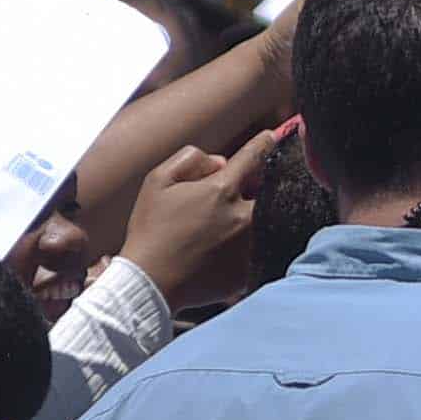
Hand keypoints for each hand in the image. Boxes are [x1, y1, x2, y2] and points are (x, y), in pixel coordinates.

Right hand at [116, 136, 268, 307]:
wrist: (149, 282)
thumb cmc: (149, 229)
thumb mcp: (157, 181)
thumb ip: (191, 160)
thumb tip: (220, 162)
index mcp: (222, 190)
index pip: (252, 158)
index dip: (262, 144)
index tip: (271, 137)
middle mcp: (243, 217)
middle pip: (259, 194)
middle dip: (246, 193)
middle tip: (215, 206)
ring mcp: (247, 247)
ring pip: (254, 225)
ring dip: (238, 224)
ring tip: (205, 237)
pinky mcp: (245, 272)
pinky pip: (247, 254)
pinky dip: (232, 251)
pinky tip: (207, 258)